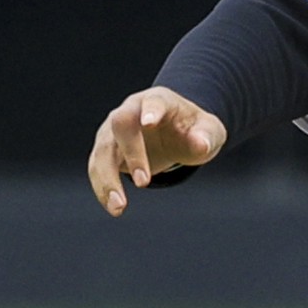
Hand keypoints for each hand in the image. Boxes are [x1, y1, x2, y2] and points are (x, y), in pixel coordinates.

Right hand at [88, 85, 225, 214]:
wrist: (176, 132)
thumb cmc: (193, 129)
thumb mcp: (209, 130)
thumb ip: (207, 136)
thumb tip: (201, 144)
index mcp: (159, 100)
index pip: (152, 101)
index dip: (150, 111)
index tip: (149, 124)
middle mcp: (131, 111)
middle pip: (121, 124)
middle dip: (131, 153)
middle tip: (144, 183)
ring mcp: (114, 130)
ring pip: (103, 150)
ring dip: (107, 178)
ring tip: (119, 207)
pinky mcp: (106, 150)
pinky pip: (97, 167)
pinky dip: (103, 188)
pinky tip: (114, 207)